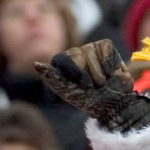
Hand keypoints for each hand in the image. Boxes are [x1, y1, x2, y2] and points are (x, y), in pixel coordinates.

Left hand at [34, 39, 149, 132]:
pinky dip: (109, 63)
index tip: (84, 86)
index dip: (75, 72)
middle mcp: (75, 53)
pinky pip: (105, 47)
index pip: (62, 59)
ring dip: (99, 71)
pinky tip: (110, 72)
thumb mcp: (69, 93)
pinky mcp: (105, 46)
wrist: (115, 104)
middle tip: (93, 86)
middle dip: (87, 74)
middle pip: (77, 54)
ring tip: (102, 82)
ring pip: (91, 50)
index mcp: (62, 64)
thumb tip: (35, 64)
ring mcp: (90, 47)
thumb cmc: (90, 100)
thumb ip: (52, 78)